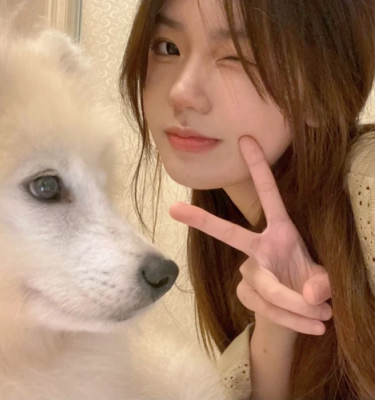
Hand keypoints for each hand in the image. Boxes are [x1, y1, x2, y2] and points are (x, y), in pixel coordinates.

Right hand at [170, 136, 331, 334]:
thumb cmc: (309, 285)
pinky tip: (306, 324)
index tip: (246, 140)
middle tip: (174, 209)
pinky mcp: (244, 292)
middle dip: (203, 221)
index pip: (268, 196)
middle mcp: (259, 247)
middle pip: (230, 234)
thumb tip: (311, 295)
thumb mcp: (323, 281)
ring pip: (264, 286)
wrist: (297, 313)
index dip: (258, 169)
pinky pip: (263, 306)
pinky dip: (289, 318)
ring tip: (321, 317)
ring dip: (294, 304)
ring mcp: (248, 270)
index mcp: (280, 232)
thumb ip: (322, 284)